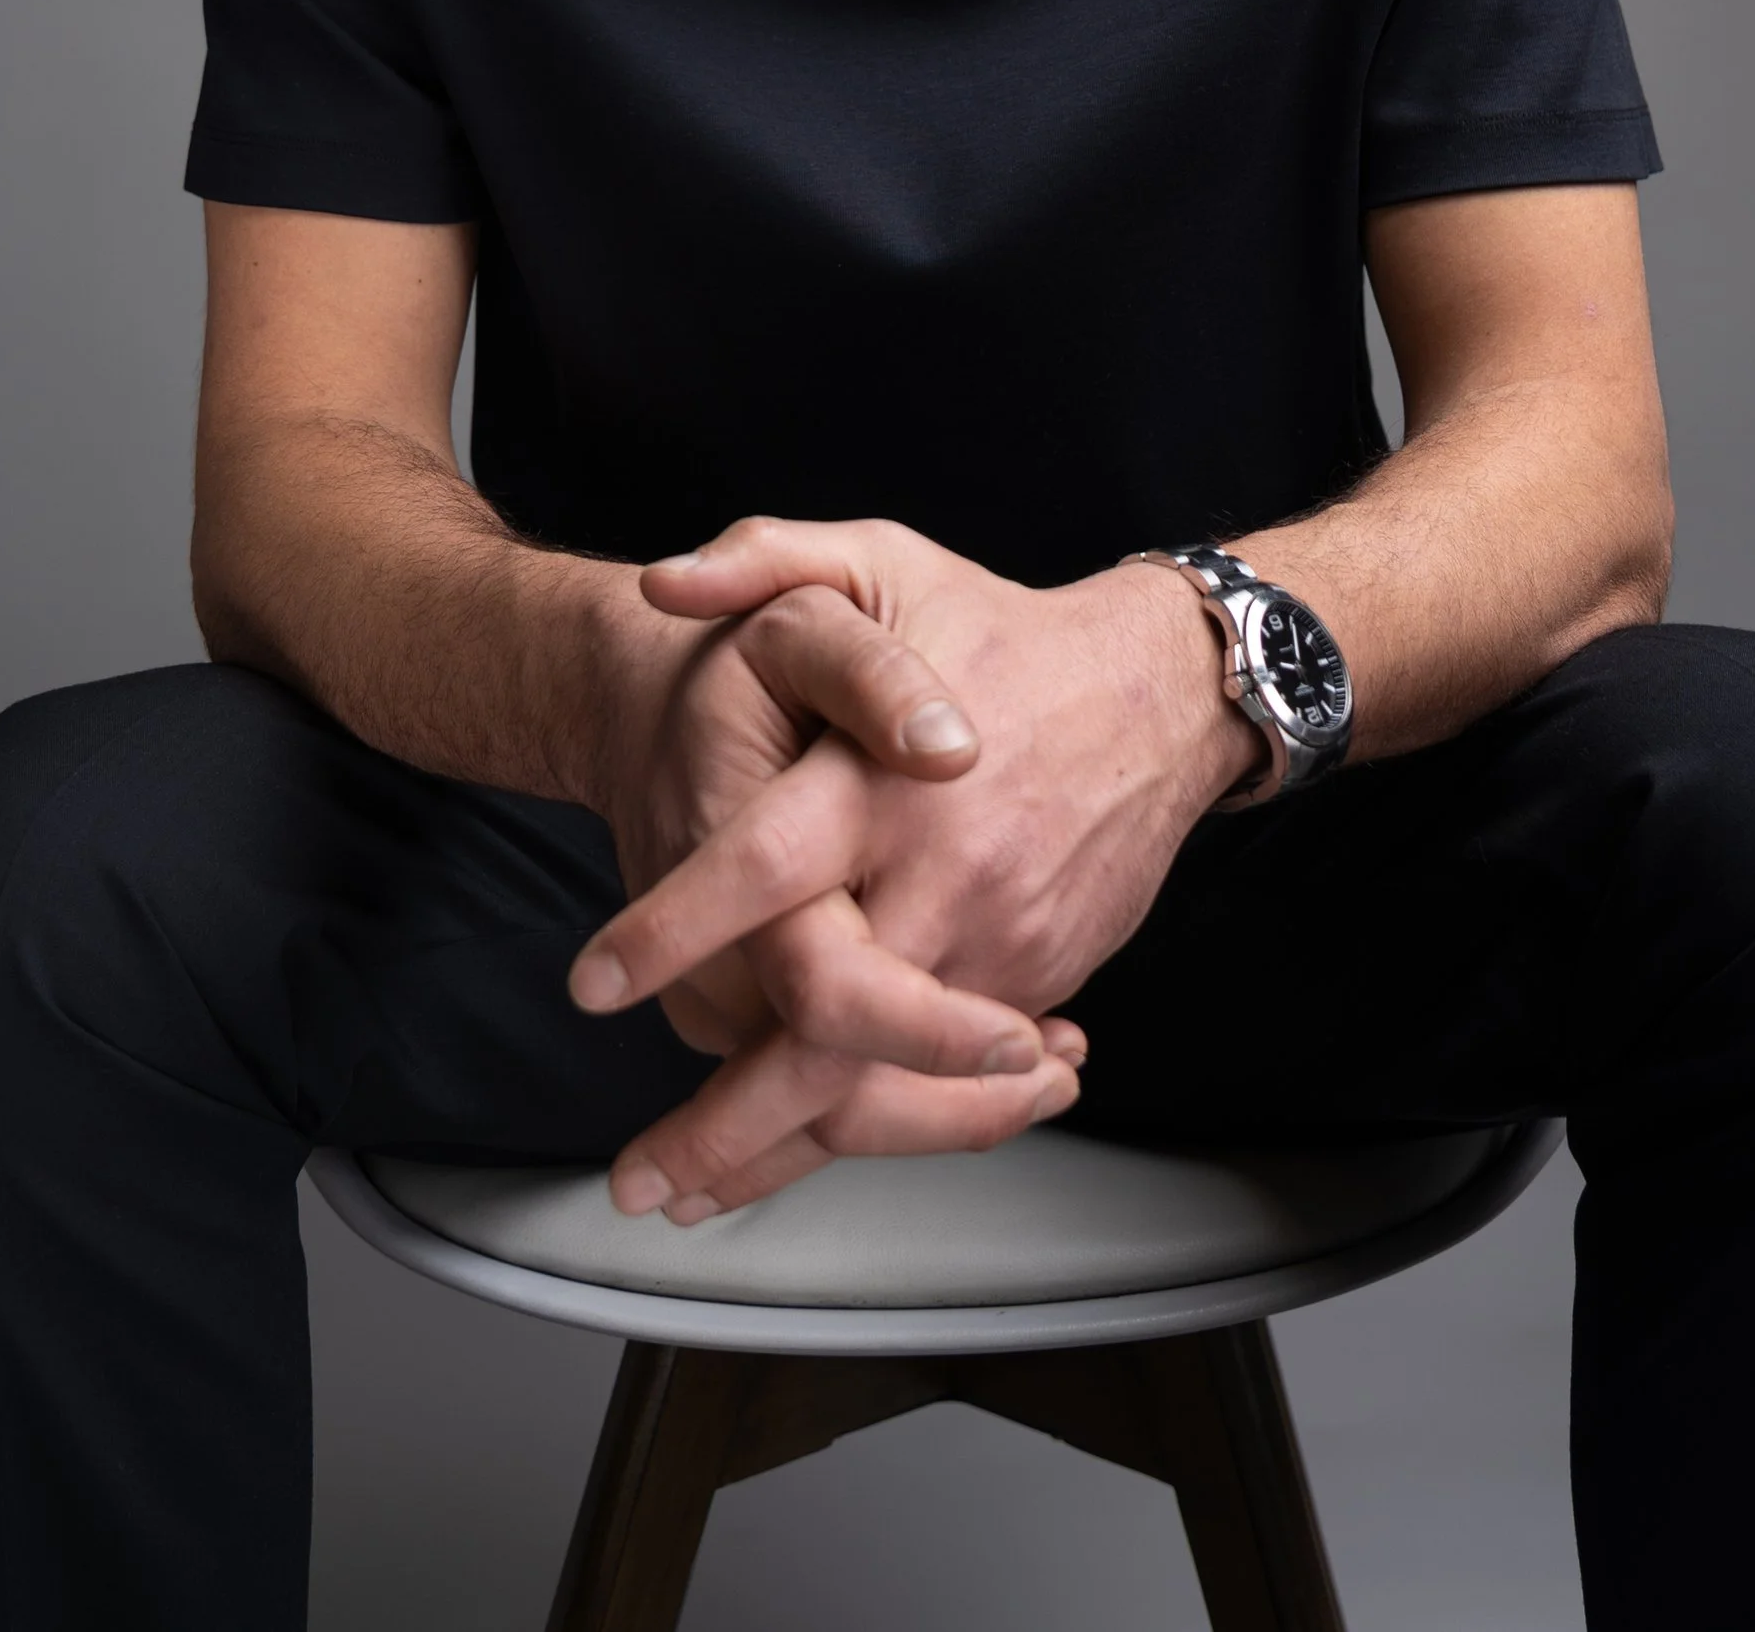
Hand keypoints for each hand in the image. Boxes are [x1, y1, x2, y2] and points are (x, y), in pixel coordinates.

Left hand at [572, 518, 1252, 1215]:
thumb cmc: (999, 628)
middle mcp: (941, 872)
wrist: (1160, 690)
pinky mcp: (1035, 979)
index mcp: (884, 776)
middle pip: (828, 1027)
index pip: (764, 866)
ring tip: (695, 1193)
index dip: (673, 930)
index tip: (594, 981)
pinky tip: (806, 1151)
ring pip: (888, 1081)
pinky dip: (880, 1124)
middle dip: (726, 1121)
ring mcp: (996, 939)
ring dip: (787, 1154)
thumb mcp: (878, 561)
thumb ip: (764, 559)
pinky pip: (949, 1078)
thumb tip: (662, 584)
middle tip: (640, 1174)